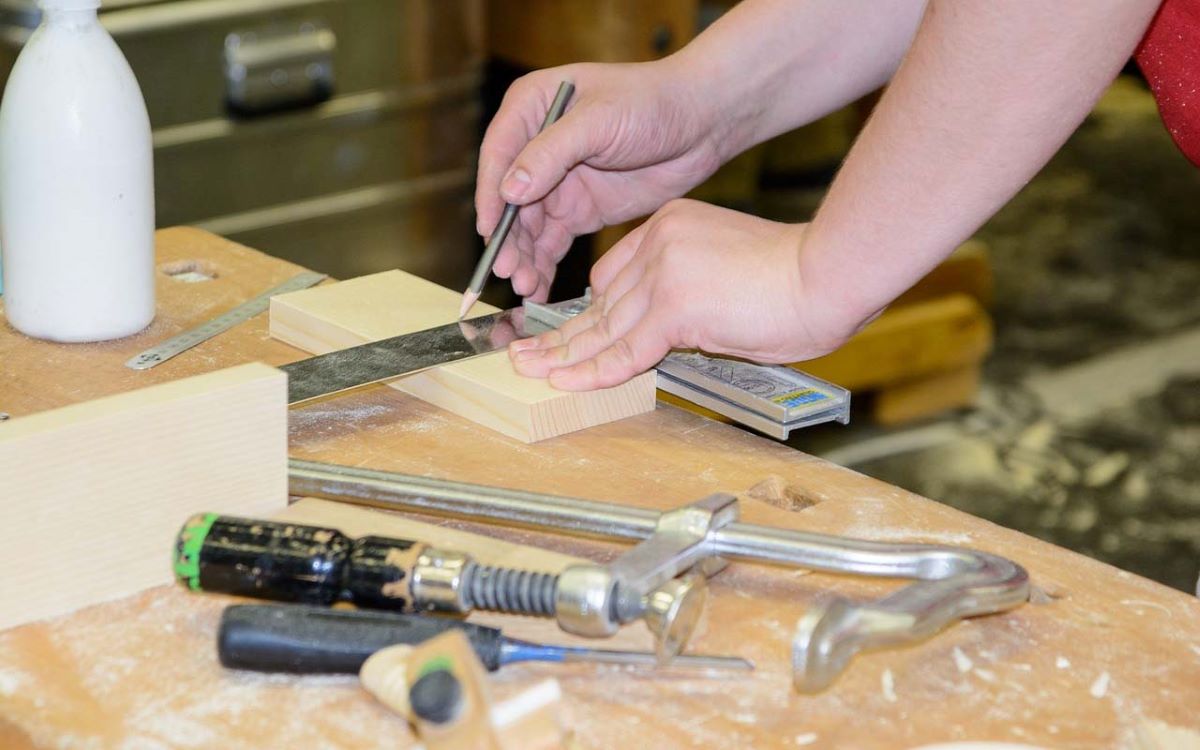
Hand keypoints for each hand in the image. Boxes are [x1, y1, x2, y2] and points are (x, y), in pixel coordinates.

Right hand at [476, 62, 728, 301]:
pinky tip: (538, 288)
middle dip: (508, 238)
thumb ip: (551, 154)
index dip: (490, 196)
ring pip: (528, 226)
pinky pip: (552, 242)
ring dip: (524, 257)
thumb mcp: (598, 121)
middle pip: (508, 199)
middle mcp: (536, 147)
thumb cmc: (651, 102)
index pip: (498, 155)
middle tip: (509, 272)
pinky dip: (544, 265)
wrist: (701, 123)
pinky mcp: (580, 209)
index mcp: (531, 108)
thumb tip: (509, 191)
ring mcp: (557, 181)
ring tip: (526, 286)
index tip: (489, 231)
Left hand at [508, 200, 864, 389]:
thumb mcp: (729, 272)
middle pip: (600, 300)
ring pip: (603, 325)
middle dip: (562, 333)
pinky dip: (593, 371)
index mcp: (670, 226)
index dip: (589, 310)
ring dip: (563, 355)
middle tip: (525, 353)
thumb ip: (691, 295)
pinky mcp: (675, 306)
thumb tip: (675, 333)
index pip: (613, 274)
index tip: (567, 333)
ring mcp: (664, 273)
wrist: (827, 275)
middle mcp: (659, 242)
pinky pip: (624, 349)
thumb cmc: (798, 279)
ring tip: (527, 371)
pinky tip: (563, 383)